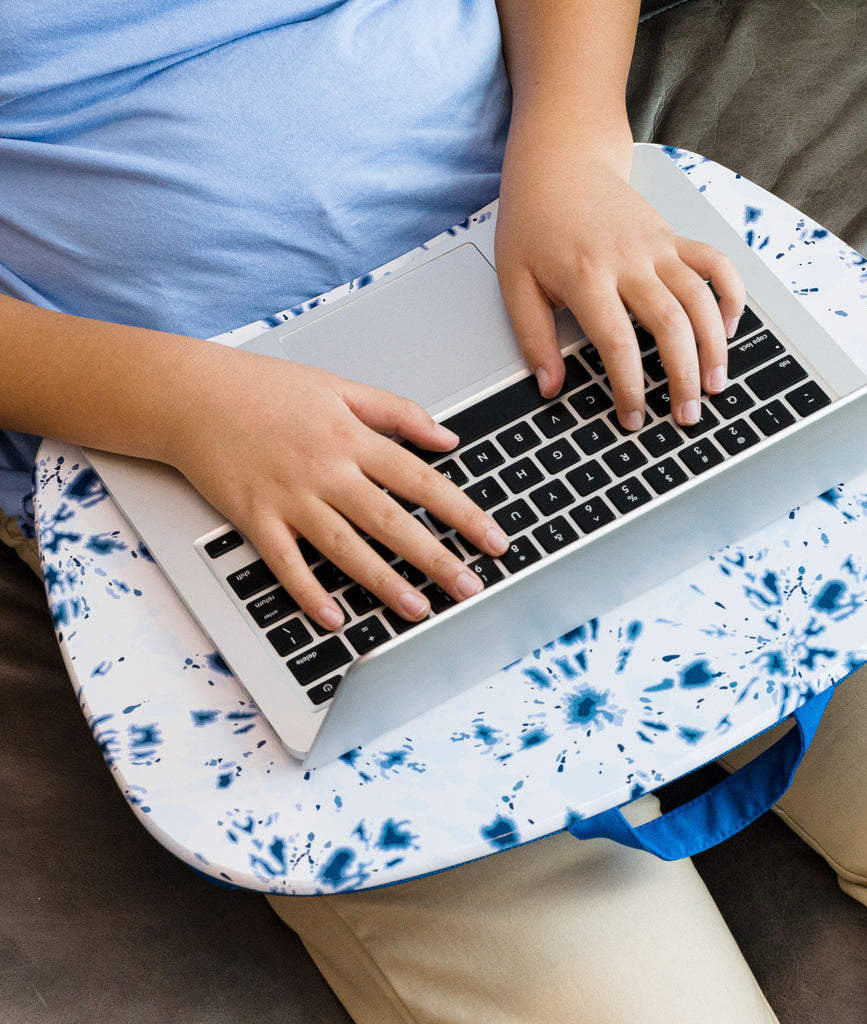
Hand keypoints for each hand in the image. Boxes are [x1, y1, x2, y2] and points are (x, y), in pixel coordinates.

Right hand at [168, 344, 508, 628]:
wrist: (192, 394)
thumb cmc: (265, 388)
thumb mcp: (339, 387)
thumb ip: (397, 412)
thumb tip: (447, 435)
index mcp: (351, 438)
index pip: (421, 480)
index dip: (462, 513)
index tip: (493, 539)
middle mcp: (325, 471)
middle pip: (391, 522)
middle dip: (435, 558)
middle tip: (470, 587)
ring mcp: (289, 497)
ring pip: (345, 548)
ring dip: (384, 582)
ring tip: (418, 609)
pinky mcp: (254, 518)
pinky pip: (285, 563)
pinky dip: (308, 591)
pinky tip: (334, 616)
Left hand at [495, 138, 745, 428]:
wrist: (560, 163)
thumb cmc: (533, 223)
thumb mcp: (515, 282)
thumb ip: (533, 337)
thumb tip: (550, 387)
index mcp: (586, 276)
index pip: (617, 343)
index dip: (630, 387)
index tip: (633, 418)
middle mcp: (628, 261)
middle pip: (670, 326)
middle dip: (684, 377)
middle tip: (686, 416)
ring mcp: (657, 246)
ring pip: (700, 299)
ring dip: (714, 346)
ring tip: (714, 385)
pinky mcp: (673, 236)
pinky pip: (715, 263)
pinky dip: (731, 293)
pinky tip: (729, 328)